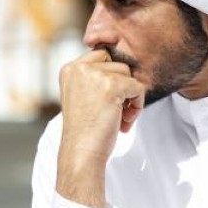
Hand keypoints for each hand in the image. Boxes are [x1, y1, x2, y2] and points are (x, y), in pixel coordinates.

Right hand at [55, 50, 145, 207]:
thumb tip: (123, 66)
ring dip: (130, 96)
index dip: (111, 75)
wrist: (81, 152)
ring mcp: (94, 75)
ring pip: (128, 74)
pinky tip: (125, 122)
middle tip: (116, 111)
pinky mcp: (111, 86)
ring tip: (120, 118)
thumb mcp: (82, 96)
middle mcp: (78, 68)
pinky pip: (138, 87)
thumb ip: (94, 78)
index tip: (107, 100)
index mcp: (69, 70)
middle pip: (116, 63)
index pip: (100, 56)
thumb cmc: (84, 131)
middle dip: (121, 86)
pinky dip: (138, 106)